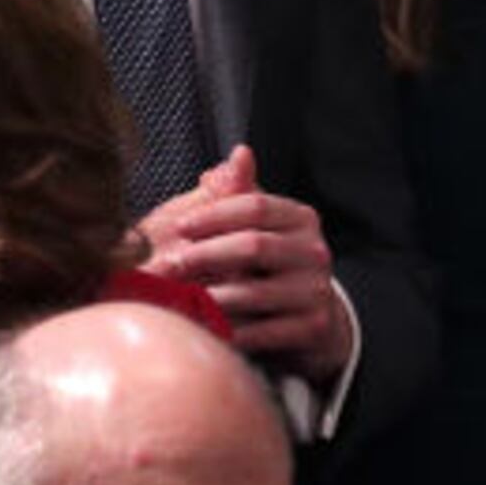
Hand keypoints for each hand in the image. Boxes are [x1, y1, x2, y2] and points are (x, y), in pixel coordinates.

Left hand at [135, 145, 349, 384]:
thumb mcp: (258, 224)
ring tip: (177, 298)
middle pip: (253, 246)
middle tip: (169, 264)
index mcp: (300, 218)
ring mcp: (316, 290)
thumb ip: (240, 192)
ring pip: (253, 292)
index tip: (180, 225)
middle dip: (204, 255)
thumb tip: (240, 153)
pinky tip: (205, 329)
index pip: (255, 205)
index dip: (214, 214)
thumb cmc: (270, 263)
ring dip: (209, 297)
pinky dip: (230, 331)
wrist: (308, 314)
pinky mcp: (313, 327)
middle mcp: (315, 251)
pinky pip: (263, 331)